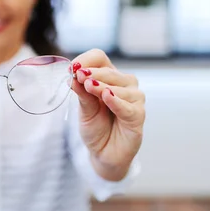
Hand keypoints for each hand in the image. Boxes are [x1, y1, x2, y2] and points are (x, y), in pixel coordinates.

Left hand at [70, 49, 144, 180]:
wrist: (103, 153)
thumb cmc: (96, 128)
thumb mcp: (84, 109)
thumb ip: (81, 92)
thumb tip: (72, 75)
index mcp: (109, 77)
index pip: (99, 58)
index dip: (85, 60)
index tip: (71, 68)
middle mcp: (124, 84)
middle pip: (109, 71)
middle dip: (92, 73)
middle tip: (78, 75)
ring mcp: (134, 98)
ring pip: (118, 86)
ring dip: (101, 86)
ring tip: (89, 87)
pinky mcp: (138, 115)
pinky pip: (127, 106)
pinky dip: (116, 101)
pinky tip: (107, 97)